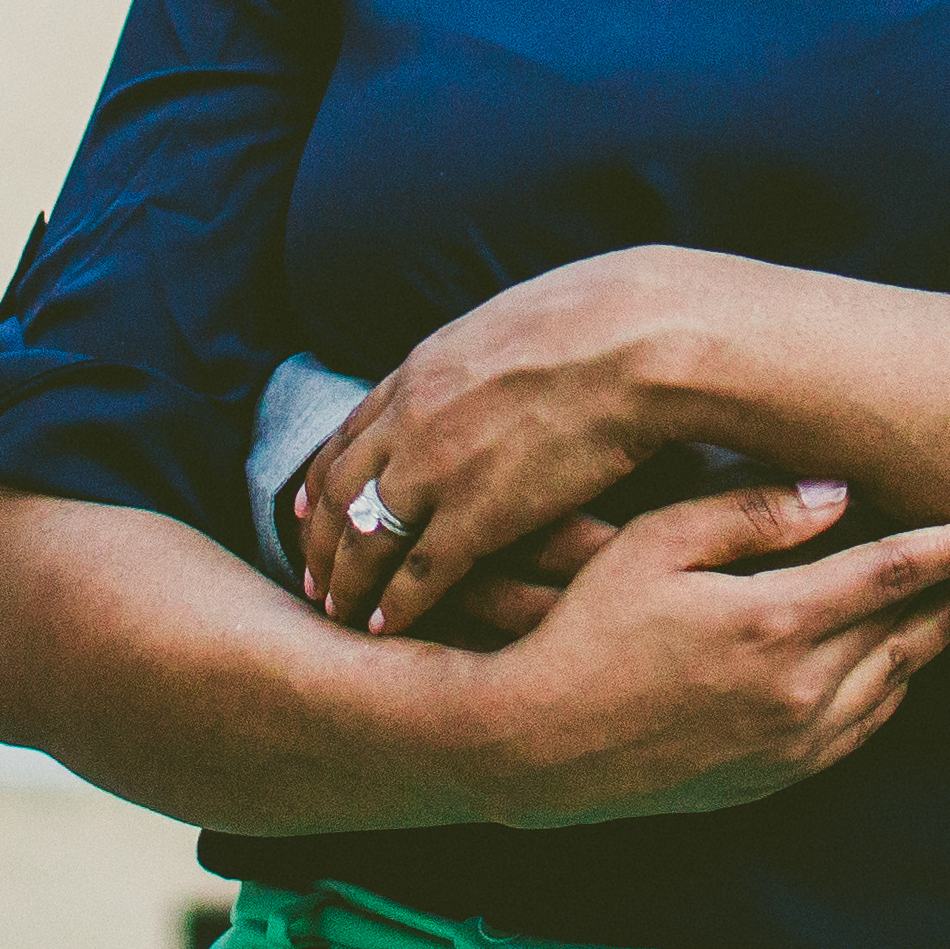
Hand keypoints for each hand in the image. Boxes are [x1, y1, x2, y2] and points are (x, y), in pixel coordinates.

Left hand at [302, 249, 728, 636]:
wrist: (640, 340)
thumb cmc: (604, 321)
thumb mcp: (514, 321)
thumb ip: (483, 355)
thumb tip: (493, 362)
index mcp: (424, 369)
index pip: (350, 434)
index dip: (323, 480)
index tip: (309, 512)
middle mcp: (414, 419)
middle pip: (341, 491)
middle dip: (320, 541)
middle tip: (311, 578)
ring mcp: (440, 467)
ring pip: (366, 538)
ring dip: (346, 581)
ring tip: (338, 612)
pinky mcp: (478, 514)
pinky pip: (417, 572)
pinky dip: (393, 604)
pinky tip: (383, 627)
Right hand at [454, 479, 949, 826]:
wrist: (536, 745)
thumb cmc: (585, 629)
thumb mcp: (653, 544)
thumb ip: (749, 513)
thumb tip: (837, 491)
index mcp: (775, 623)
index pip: (892, 574)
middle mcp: (798, 693)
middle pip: (907, 634)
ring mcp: (789, 745)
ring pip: (891, 686)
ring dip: (931, 644)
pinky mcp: (773, 779)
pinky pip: (858, 733)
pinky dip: (890, 693)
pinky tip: (894, 667)